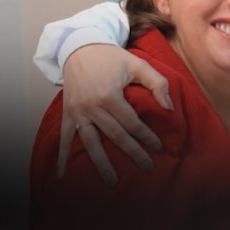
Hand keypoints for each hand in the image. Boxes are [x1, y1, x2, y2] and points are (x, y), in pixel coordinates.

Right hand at [58, 44, 171, 184]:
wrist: (80, 47)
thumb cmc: (112, 58)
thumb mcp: (138, 64)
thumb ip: (158, 83)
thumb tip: (169, 108)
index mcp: (110, 95)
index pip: (132, 123)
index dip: (146, 137)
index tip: (159, 148)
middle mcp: (92, 106)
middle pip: (116, 136)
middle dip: (133, 153)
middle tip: (148, 169)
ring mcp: (78, 112)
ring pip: (91, 142)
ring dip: (101, 164)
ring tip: (112, 182)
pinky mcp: (68, 114)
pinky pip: (64, 138)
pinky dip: (61, 156)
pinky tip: (61, 175)